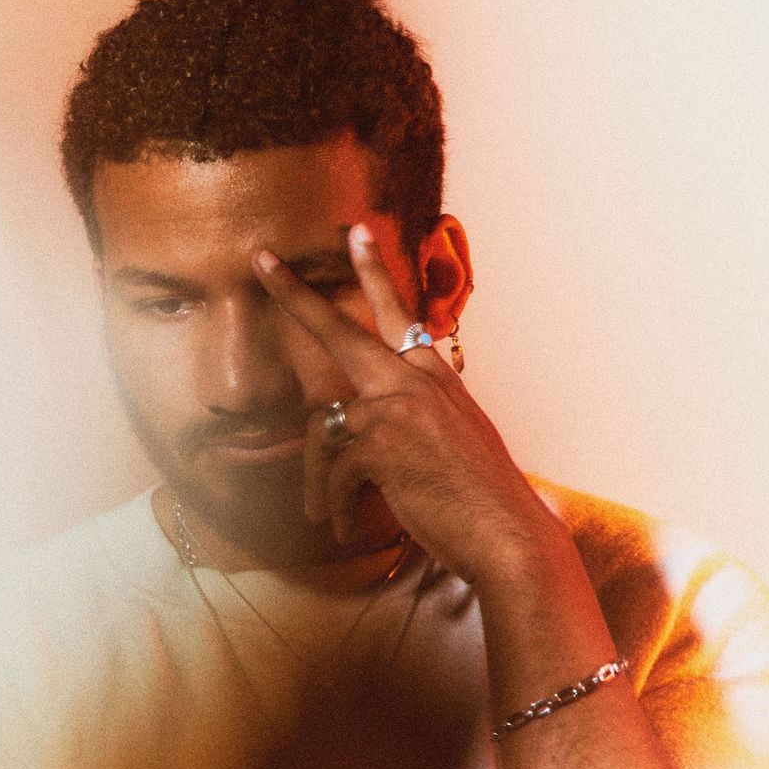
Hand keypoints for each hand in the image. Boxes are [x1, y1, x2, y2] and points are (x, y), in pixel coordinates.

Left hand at [251, 225, 564, 587]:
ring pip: (325, 427)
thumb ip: (418, 416)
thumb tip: (367, 421)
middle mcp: (416, 378)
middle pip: (341, 330)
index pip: (399, 313)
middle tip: (259, 260)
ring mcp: (398, 405)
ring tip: (322, 512)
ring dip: (317, 478)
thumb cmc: (481, 498)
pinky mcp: (381, 442)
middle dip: (295, 295)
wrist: (509, 535)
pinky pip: (334, 472)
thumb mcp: (457, 438)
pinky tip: (342, 527)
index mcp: (435, 375)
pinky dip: (335, 505)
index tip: (355, 233)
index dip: (374, 271)